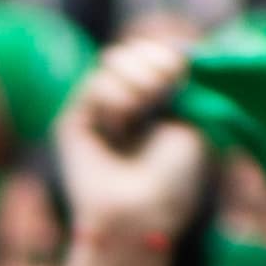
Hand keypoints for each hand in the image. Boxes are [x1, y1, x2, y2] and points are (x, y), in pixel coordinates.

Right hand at [58, 36, 209, 246]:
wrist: (141, 214)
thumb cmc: (173, 179)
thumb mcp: (192, 125)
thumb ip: (181, 86)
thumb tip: (174, 52)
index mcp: (157, 107)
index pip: (156, 57)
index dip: (166, 53)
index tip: (180, 66)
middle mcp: (127, 107)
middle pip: (133, 53)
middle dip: (151, 59)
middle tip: (163, 81)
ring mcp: (99, 113)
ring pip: (111, 62)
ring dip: (134, 75)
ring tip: (144, 102)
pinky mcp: (73, 123)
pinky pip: (92, 86)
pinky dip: (112, 93)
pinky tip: (123, 117)